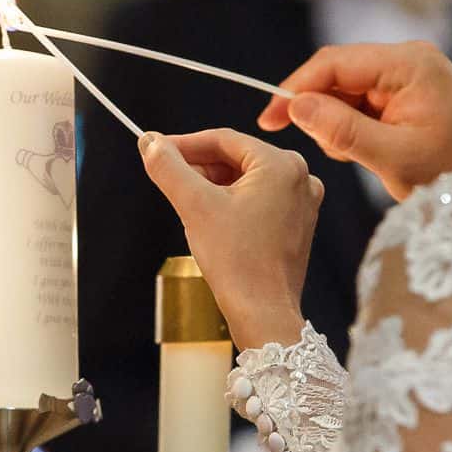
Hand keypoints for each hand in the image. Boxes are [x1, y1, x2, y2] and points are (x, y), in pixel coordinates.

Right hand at [139, 129, 321, 350]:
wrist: (263, 312)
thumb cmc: (238, 262)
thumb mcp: (194, 206)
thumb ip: (169, 168)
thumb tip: (150, 143)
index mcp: (282, 165)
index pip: (224, 139)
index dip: (185, 143)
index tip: (157, 149)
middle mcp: (300, 178)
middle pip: (236, 159)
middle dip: (199, 166)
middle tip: (168, 176)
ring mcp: (302, 203)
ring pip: (246, 181)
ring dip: (213, 186)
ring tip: (186, 202)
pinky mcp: (297, 225)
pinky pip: (259, 201)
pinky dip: (232, 203)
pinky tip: (211, 219)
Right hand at [258, 41, 451, 200]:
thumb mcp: (394, 158)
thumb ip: (342, 130)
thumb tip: (296, 106)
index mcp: (409, 63)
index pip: (333, 62)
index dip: (295, 89)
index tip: (269, 120)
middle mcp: (410, 57)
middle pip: (339, 73)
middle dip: (322, 111)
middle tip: (327, 150)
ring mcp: (412, 73)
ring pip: (350, 90)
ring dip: (341, 123)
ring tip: (366, 157)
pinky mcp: (412, 92)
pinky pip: (367, 102)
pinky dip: (358, 127)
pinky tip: (374, 152)